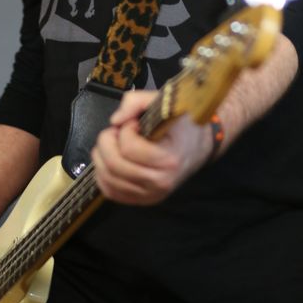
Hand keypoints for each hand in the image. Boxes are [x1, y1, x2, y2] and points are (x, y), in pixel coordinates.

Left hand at [91, 90, 211, 205]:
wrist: (199, 146)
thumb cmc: (181, 123)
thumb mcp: (165, 101)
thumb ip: (136, 101)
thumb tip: (115, 120)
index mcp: (169, 159)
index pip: (129, 148)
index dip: (125, 130)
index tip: (134, 123)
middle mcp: (160, 182)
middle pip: (114, 164)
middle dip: (107, 141)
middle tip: (117, 131)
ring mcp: (151, 195)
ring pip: (108, 179)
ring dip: (102, 156)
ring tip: (115, 143)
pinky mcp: (142, 200)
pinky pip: (110, 192)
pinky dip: (103, 174)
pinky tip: (112, 158)